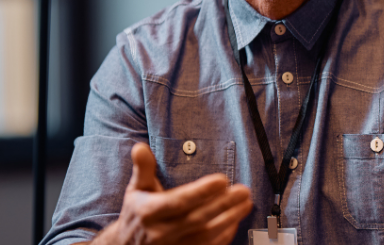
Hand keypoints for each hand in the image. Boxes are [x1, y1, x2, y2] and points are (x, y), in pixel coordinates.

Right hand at [90, 142, 251, 244]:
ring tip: (246, 203)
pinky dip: (224, 235)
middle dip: (223, 204)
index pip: (178, 202)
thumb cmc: (137, 213)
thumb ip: (143, 168)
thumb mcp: (137, 189)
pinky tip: (236, 220)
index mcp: (149, 212)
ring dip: (229, 219)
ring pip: (206, 235)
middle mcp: (161, 232)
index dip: (201, 191)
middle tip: (243, 191)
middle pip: (197, 218)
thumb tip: (140, 147)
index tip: (222, 180)